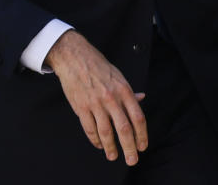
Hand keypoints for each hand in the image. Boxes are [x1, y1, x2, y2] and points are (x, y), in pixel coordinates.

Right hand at [45, 30, 147, 165]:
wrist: (74, 57)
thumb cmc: (98, 65)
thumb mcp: (118, 75)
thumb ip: (129, 91)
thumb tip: (142, 98)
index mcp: (124, 90)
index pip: (138, 117)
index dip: (142, 135)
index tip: (143, 146)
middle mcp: (111, 98)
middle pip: (124, 129)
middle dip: (129, 148)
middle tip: (132, 160)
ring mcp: (95, 103)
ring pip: (106, 132)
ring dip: (111, 147)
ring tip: (113, 156)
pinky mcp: (81, 107)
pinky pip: (90, 129)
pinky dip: (95, 140)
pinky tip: (99, 144)